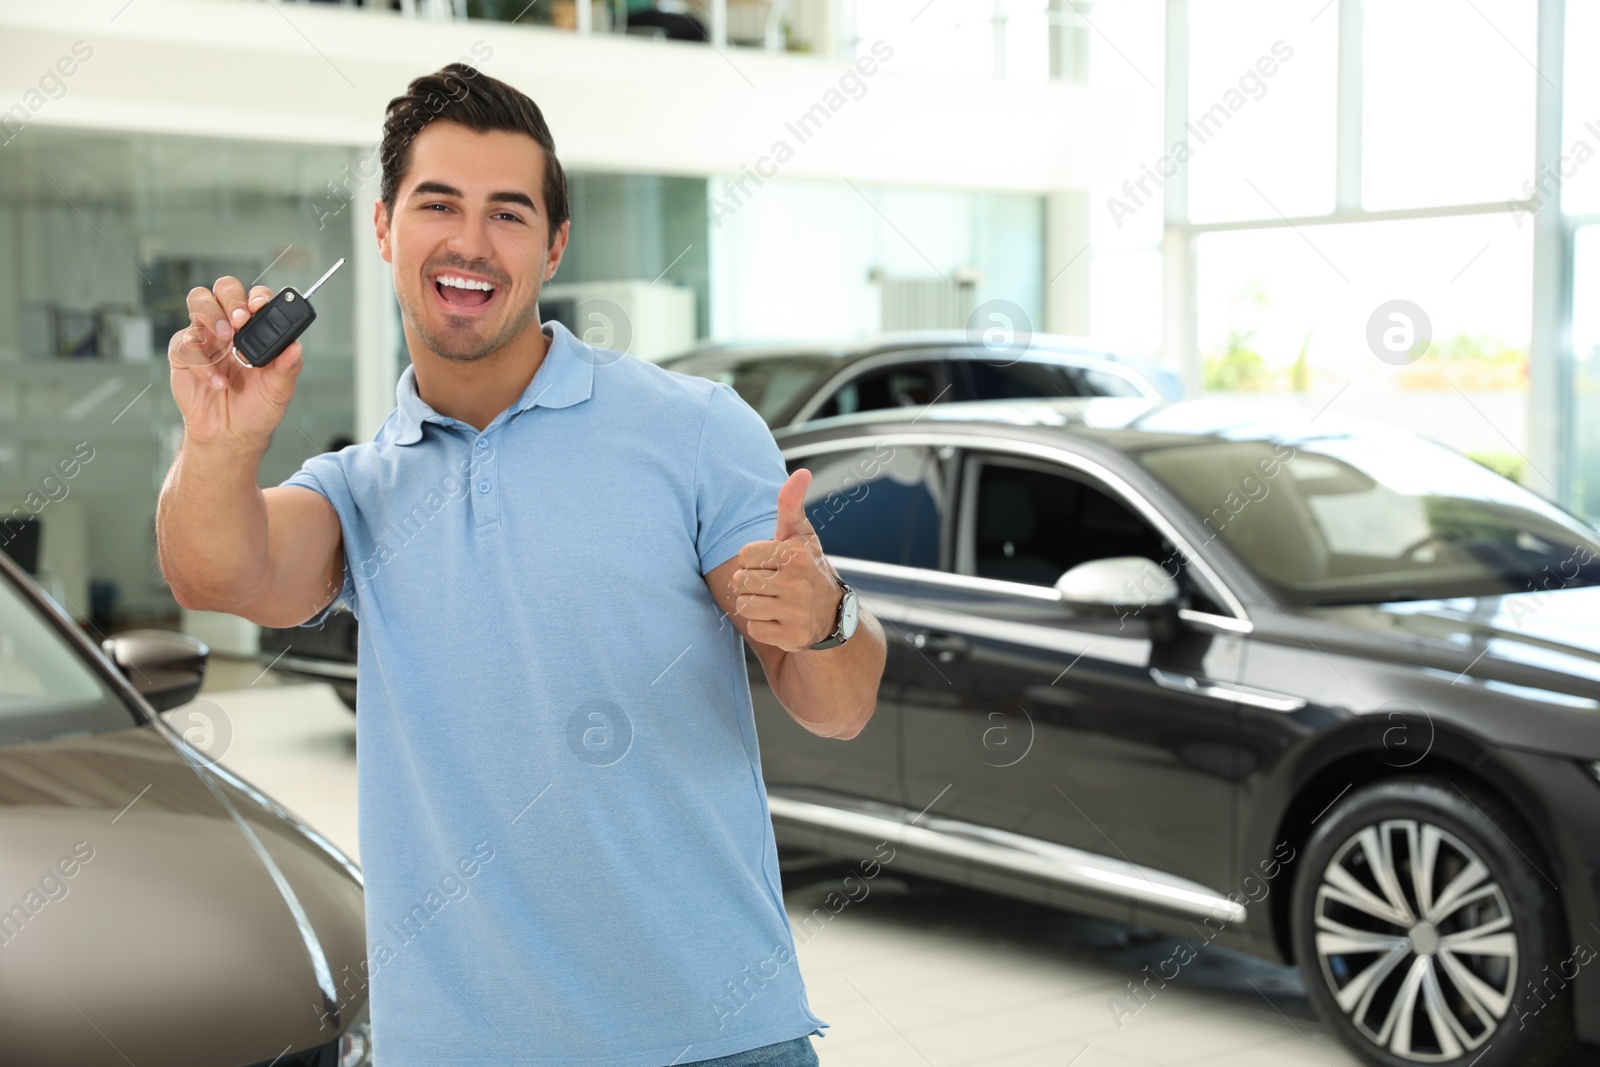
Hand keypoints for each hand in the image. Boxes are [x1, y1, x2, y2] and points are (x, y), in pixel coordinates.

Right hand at [167, 276, 304, 450]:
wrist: (231, 434)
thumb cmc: (256, 407)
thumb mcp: (279, 390)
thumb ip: (288, 368)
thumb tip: (296, 347)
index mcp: (255, 330)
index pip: (255, 298)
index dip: (256, 297)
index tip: (258, 307)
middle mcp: (229, 327)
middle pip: (224, 288)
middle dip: (231, 298)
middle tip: (239, 319)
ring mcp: (205, 337)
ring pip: (198, 301)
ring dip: (211, 315)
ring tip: (225, 340)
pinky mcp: (183, 355)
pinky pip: (184, 344)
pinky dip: (202, 363)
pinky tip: (218, 383)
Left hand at [730, 469, 843, 651]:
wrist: (832, 614)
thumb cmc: (806, 566)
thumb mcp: (801, 534)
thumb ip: (791, 503)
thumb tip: (802, 471)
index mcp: (797, 554)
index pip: (744, 554)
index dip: (754, 559)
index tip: (774, 563)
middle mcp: (799, 582)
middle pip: (740, 580)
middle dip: (752, 582)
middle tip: (774, 584)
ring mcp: (796, 611)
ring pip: (744, 605)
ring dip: (754, 604)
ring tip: (776, 601)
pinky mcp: (792, 636)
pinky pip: (754, 628)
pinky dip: (763, 625)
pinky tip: (780, 619)